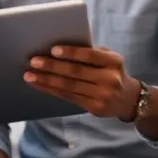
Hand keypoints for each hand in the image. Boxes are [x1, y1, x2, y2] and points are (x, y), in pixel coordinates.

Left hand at [23, 45, 138, 119]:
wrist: (128, 99)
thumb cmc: (112, 72)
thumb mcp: (110, 59)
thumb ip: (92, 53)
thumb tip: (59, 49)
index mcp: (113, 62)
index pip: (90, 55)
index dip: (71, 53)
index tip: (52, 49)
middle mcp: (109, 79)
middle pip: (76, 72)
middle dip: (52, 66)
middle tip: (33, 61)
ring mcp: (102, 95)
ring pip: (69, 87)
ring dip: (46, 80)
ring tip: (29, 75)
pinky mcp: (93, 107)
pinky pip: (68, 97)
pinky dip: (50, 90)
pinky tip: (39, 84)